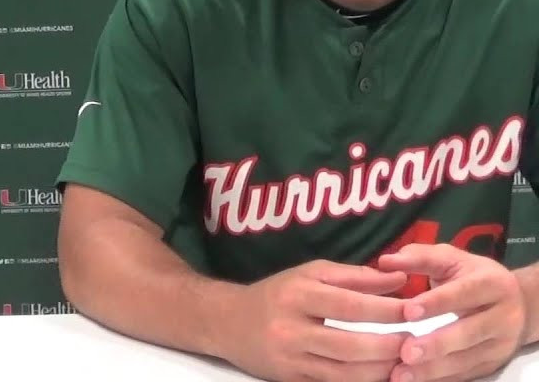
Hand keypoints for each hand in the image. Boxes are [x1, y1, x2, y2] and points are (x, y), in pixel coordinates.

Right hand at [221, 259, 409, 381]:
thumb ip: (355, 276)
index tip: (416, 310)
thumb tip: (401, 278)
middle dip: (391, 347)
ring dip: (382, 371)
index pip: (351, 306)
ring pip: (345, 374)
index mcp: (297, 295)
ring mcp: (289, 360)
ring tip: (405, 362)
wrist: (227, 322)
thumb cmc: (277, 293)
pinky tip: (380, 376)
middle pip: (351, 346)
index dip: (388, 310)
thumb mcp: (310, 273)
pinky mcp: (289, 381)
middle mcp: (290, 328)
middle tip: (416, 342)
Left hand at [377, 243, 527, 381]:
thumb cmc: (471, 277)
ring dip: (433, 369)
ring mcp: (501, 344)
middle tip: (405, 352)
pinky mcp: (493, 364)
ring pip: (467, 359)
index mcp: (492, 284)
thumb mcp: (450, 259)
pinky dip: (439, 378)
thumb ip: (419, 257)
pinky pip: (465, 374)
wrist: (516, 304)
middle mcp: (502, 316)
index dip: (437, 303)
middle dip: (436, 344)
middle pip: (469, 333)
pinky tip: (415, 380)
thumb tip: (386, 261)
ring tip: (402, 374)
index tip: (408, 312)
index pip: (464, 293)